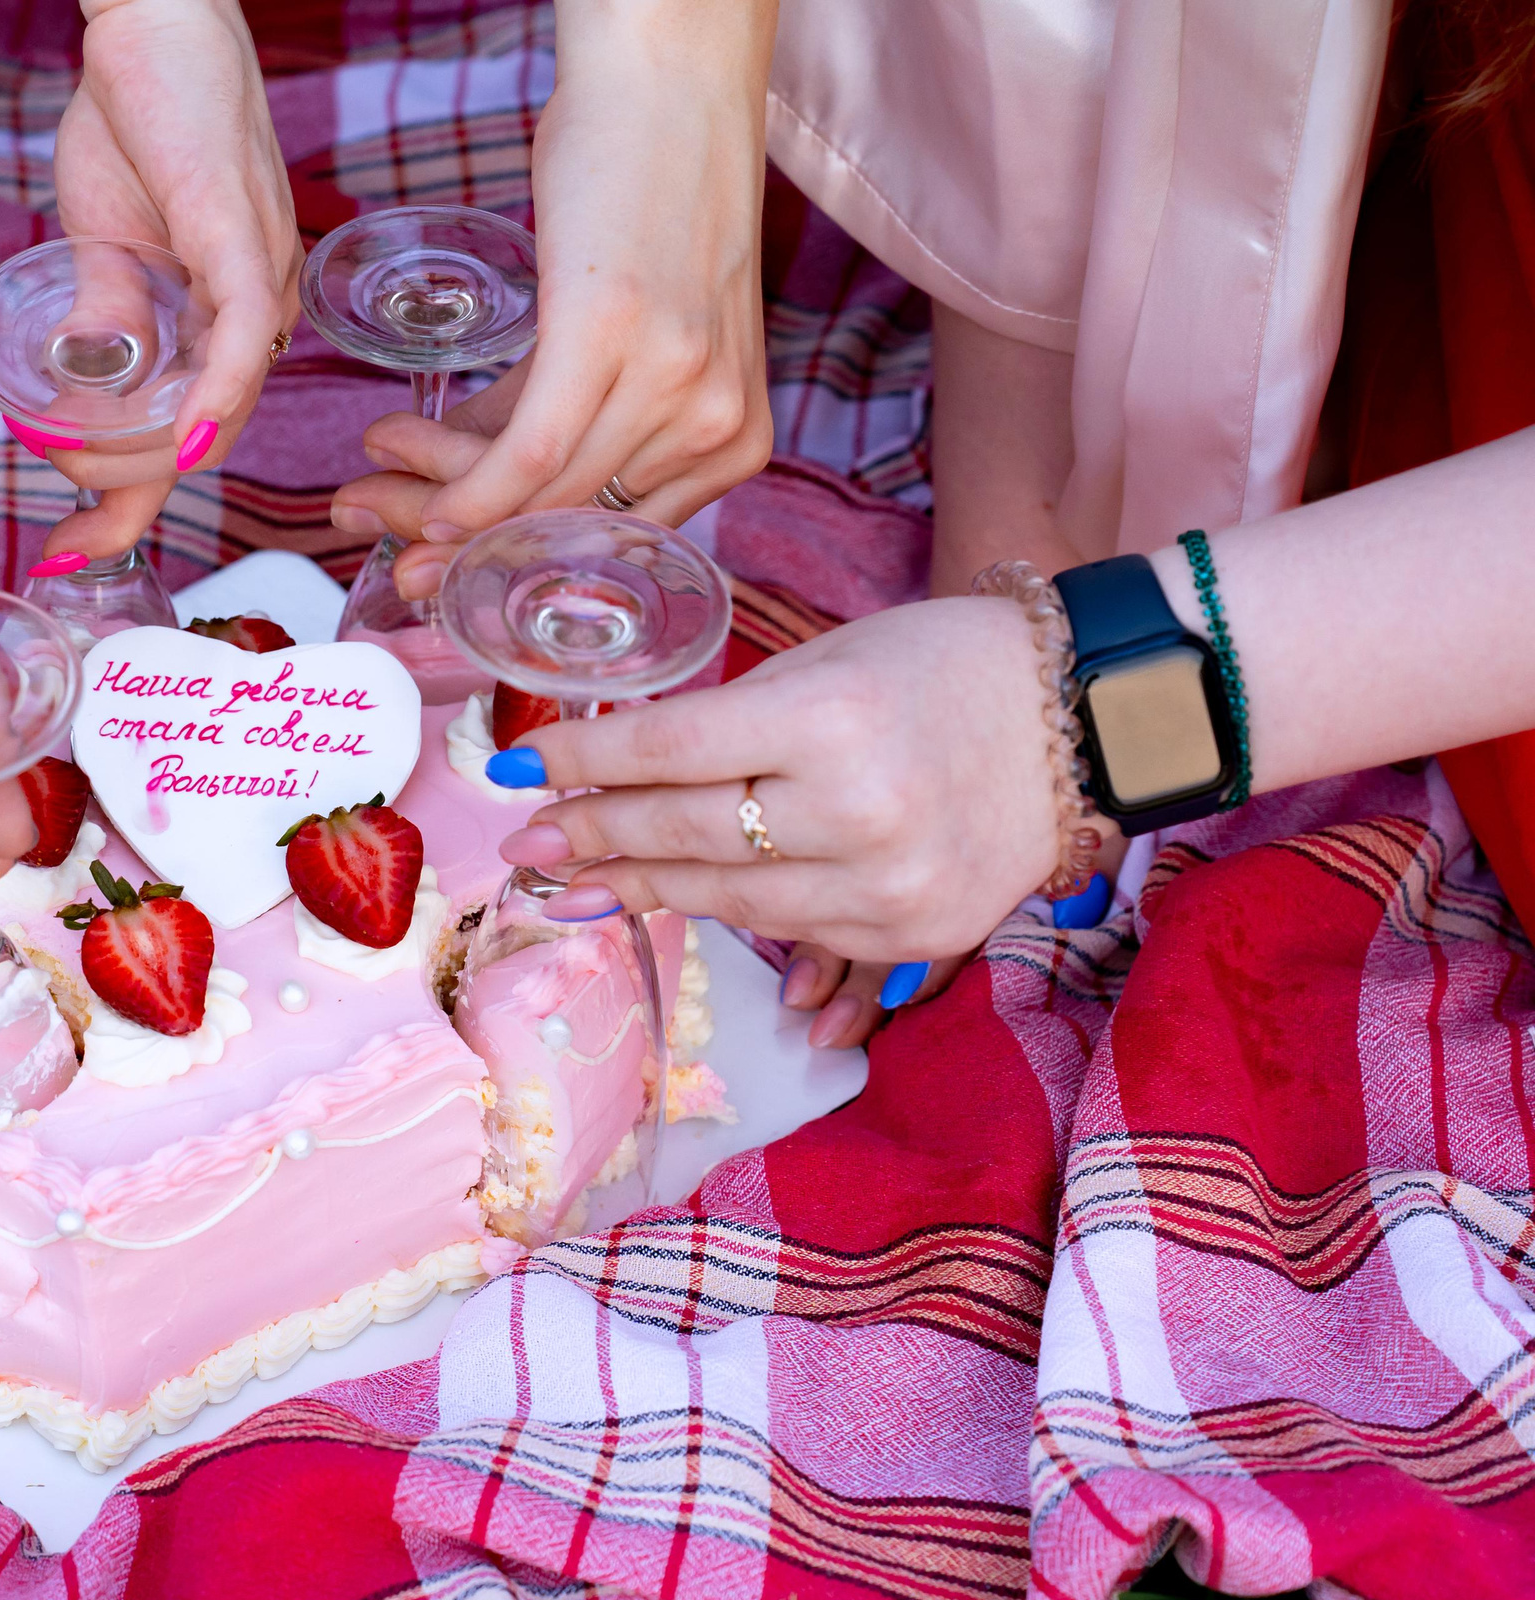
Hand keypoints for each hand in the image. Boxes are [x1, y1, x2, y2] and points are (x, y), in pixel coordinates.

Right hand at [24, 0, 300, 559]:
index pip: (197, 431)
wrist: (149, 16)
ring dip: (147, 454)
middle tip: (62, 516)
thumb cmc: (136, 112)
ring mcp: (260, 275)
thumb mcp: (105, 236)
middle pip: (210, 436)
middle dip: (130, 492)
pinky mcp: (241, 236)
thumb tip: (81, 385)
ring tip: (75, 473)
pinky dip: (216, 395)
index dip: (135, 500)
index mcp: (234, 312)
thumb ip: (106, 314)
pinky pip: (242, 337)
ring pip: (225, 403)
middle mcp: (263, 306)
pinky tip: (183, 441)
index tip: (75, 546)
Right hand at [330, 0, 776, 599]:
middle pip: (564, 525)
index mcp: (737, 440)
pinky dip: (461, 482)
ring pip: (536, 494)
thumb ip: (569, 417)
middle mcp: (717, 427)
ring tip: (369, 474)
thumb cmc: (645, 197)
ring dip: (434, 496)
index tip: (433, 560)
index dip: (507, 558)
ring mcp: (675, 388)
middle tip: (377, 526)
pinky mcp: (615, 340)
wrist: (669, 86)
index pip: (606, 538)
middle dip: (455, 538)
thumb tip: (473, 486)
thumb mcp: (631, 333)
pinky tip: (407, 479)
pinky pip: (527, 452)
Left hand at [496, 595, 1060, 962]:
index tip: (519, 771)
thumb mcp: (826, 662)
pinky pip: (791, 932)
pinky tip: (676, 898)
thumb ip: (725, 723)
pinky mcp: (910, 936)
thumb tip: (612, 772)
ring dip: (644, 886)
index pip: (671, 750)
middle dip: (594, 837)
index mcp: (831, 720)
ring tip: (579, 879)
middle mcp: (859, 812)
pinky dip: (732, 910)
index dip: (583, 764)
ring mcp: (888, 887)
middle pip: (687, 836)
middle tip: (528, 843)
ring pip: (728, 900)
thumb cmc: (939, 668)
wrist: (1081, 721)